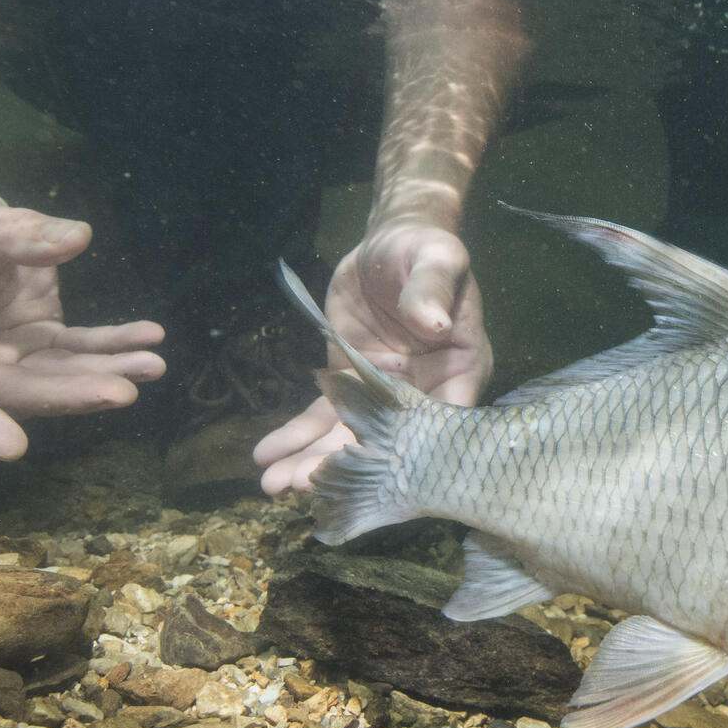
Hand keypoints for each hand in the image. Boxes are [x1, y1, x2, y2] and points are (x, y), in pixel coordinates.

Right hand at [0, 173, 165, 458]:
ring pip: (49, 379)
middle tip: (119, 392)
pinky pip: (75, 351)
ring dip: (100, 375)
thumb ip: (6, 232)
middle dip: (64, 395)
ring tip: (151, 366)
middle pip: (5, 393)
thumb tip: (75, 239)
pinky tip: (148, 339)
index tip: (13, 448)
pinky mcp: (33, 343)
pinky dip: (112, 346)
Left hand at [255, 217, 490, 494]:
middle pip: (387, 444)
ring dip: (311, 462)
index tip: (378, 478)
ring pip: (349, 437)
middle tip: (301, 487)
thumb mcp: (436, 260)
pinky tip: (266, 455)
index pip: (443, 426)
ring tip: (273, 484)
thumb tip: (433, 321)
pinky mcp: (349, 383)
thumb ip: (432, 289)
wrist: (393, 240)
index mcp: (461, 370)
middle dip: (344, 469)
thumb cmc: (425, 249)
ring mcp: (384, 395)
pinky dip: (296, 434)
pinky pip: (324, 414)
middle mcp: (424, 394)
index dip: (412, 457)